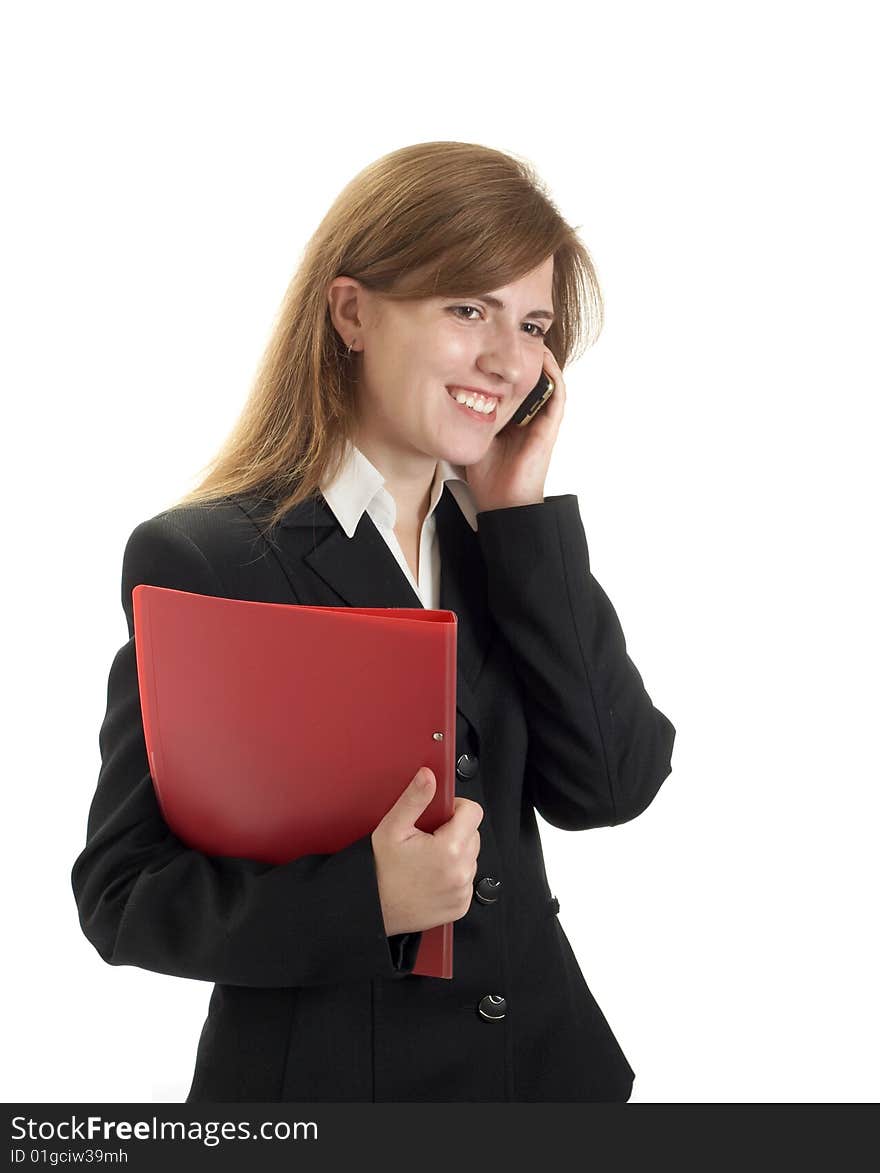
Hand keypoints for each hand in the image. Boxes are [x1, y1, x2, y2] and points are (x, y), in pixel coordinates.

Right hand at [371, 767, 482, 936]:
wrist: (371, 909)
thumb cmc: (379, 870)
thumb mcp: (392, 828)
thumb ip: (415, 799)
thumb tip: (428, 776)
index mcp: (449, 849)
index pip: (473, 812)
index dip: (457, 807)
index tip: (441, 814)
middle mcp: (461, 872)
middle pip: (473, 834)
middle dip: (455, 831)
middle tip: (428, 838)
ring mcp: (461, 892)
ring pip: (470, 857)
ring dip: (455, 853)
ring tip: (427, 859)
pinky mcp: (460, 906)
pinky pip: (466, 881)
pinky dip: (453, 875)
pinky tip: (431, 876)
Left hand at [464, 345, 566, 512]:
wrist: (502, 504)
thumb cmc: (486, 478)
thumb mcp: (467, 437)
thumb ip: (459, 418)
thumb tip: (434, 396)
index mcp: (510, 418)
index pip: (510, 382)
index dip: (504, 363)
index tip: (490, 342)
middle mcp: (528, 416)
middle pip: (529, 377)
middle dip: (522, 355)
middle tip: (510, 332)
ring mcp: (541, 421)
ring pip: (546, 380)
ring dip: (540, 358)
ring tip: (529, 336)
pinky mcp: (550, 427)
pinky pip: (557, 394)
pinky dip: (553, 374)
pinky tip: (543, 357)